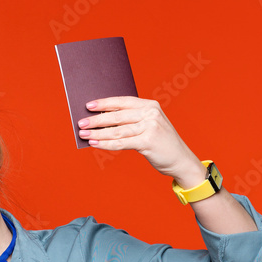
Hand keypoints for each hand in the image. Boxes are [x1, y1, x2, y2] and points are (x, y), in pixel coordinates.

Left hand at [77, 96, 207, 187]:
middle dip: (96, 120)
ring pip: (117, 130)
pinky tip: (95, 144)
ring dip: (98, 133)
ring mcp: (150, 127)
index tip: (88, 105)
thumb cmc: (160, 142)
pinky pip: (121, 143)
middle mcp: (151, 114)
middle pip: (117, 116)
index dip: (105, 103)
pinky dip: (106, 144)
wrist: (180, 159)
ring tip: (84, 135)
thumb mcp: (149, 125)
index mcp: (150, 105)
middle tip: (81, 123)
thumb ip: (131, 120)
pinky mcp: (148, 142)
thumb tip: (101, 120)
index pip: (123, 101)